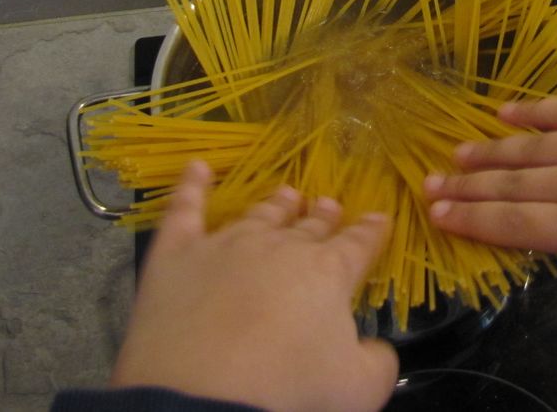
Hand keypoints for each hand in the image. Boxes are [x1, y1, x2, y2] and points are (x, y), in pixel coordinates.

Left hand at [111, 161, 397, 411]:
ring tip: (287, 195)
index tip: (379, 218)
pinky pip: (184, 210)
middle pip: (307, 226)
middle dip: (323, 216)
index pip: (357, 245)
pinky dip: (191, 186)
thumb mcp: (359, 389)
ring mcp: (226, 245)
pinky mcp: (177, 255)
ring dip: (276, 205)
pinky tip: (197, 167)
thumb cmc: (289, 392)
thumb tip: (376, 347)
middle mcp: (279, 247)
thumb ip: (377, 361)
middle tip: (329, 205)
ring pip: (258, 215)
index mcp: (327, 273)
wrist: (203, 401)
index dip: (370, 232)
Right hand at [424, 87, 556, 388]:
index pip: (520, 225)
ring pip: (533, 148)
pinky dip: (533, 111)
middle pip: (516, 185)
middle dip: (469, 187)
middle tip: (427, 185)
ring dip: (490, 152)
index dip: (475, 221)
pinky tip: (507, 111)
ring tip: (454, 154)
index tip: (437, 215)